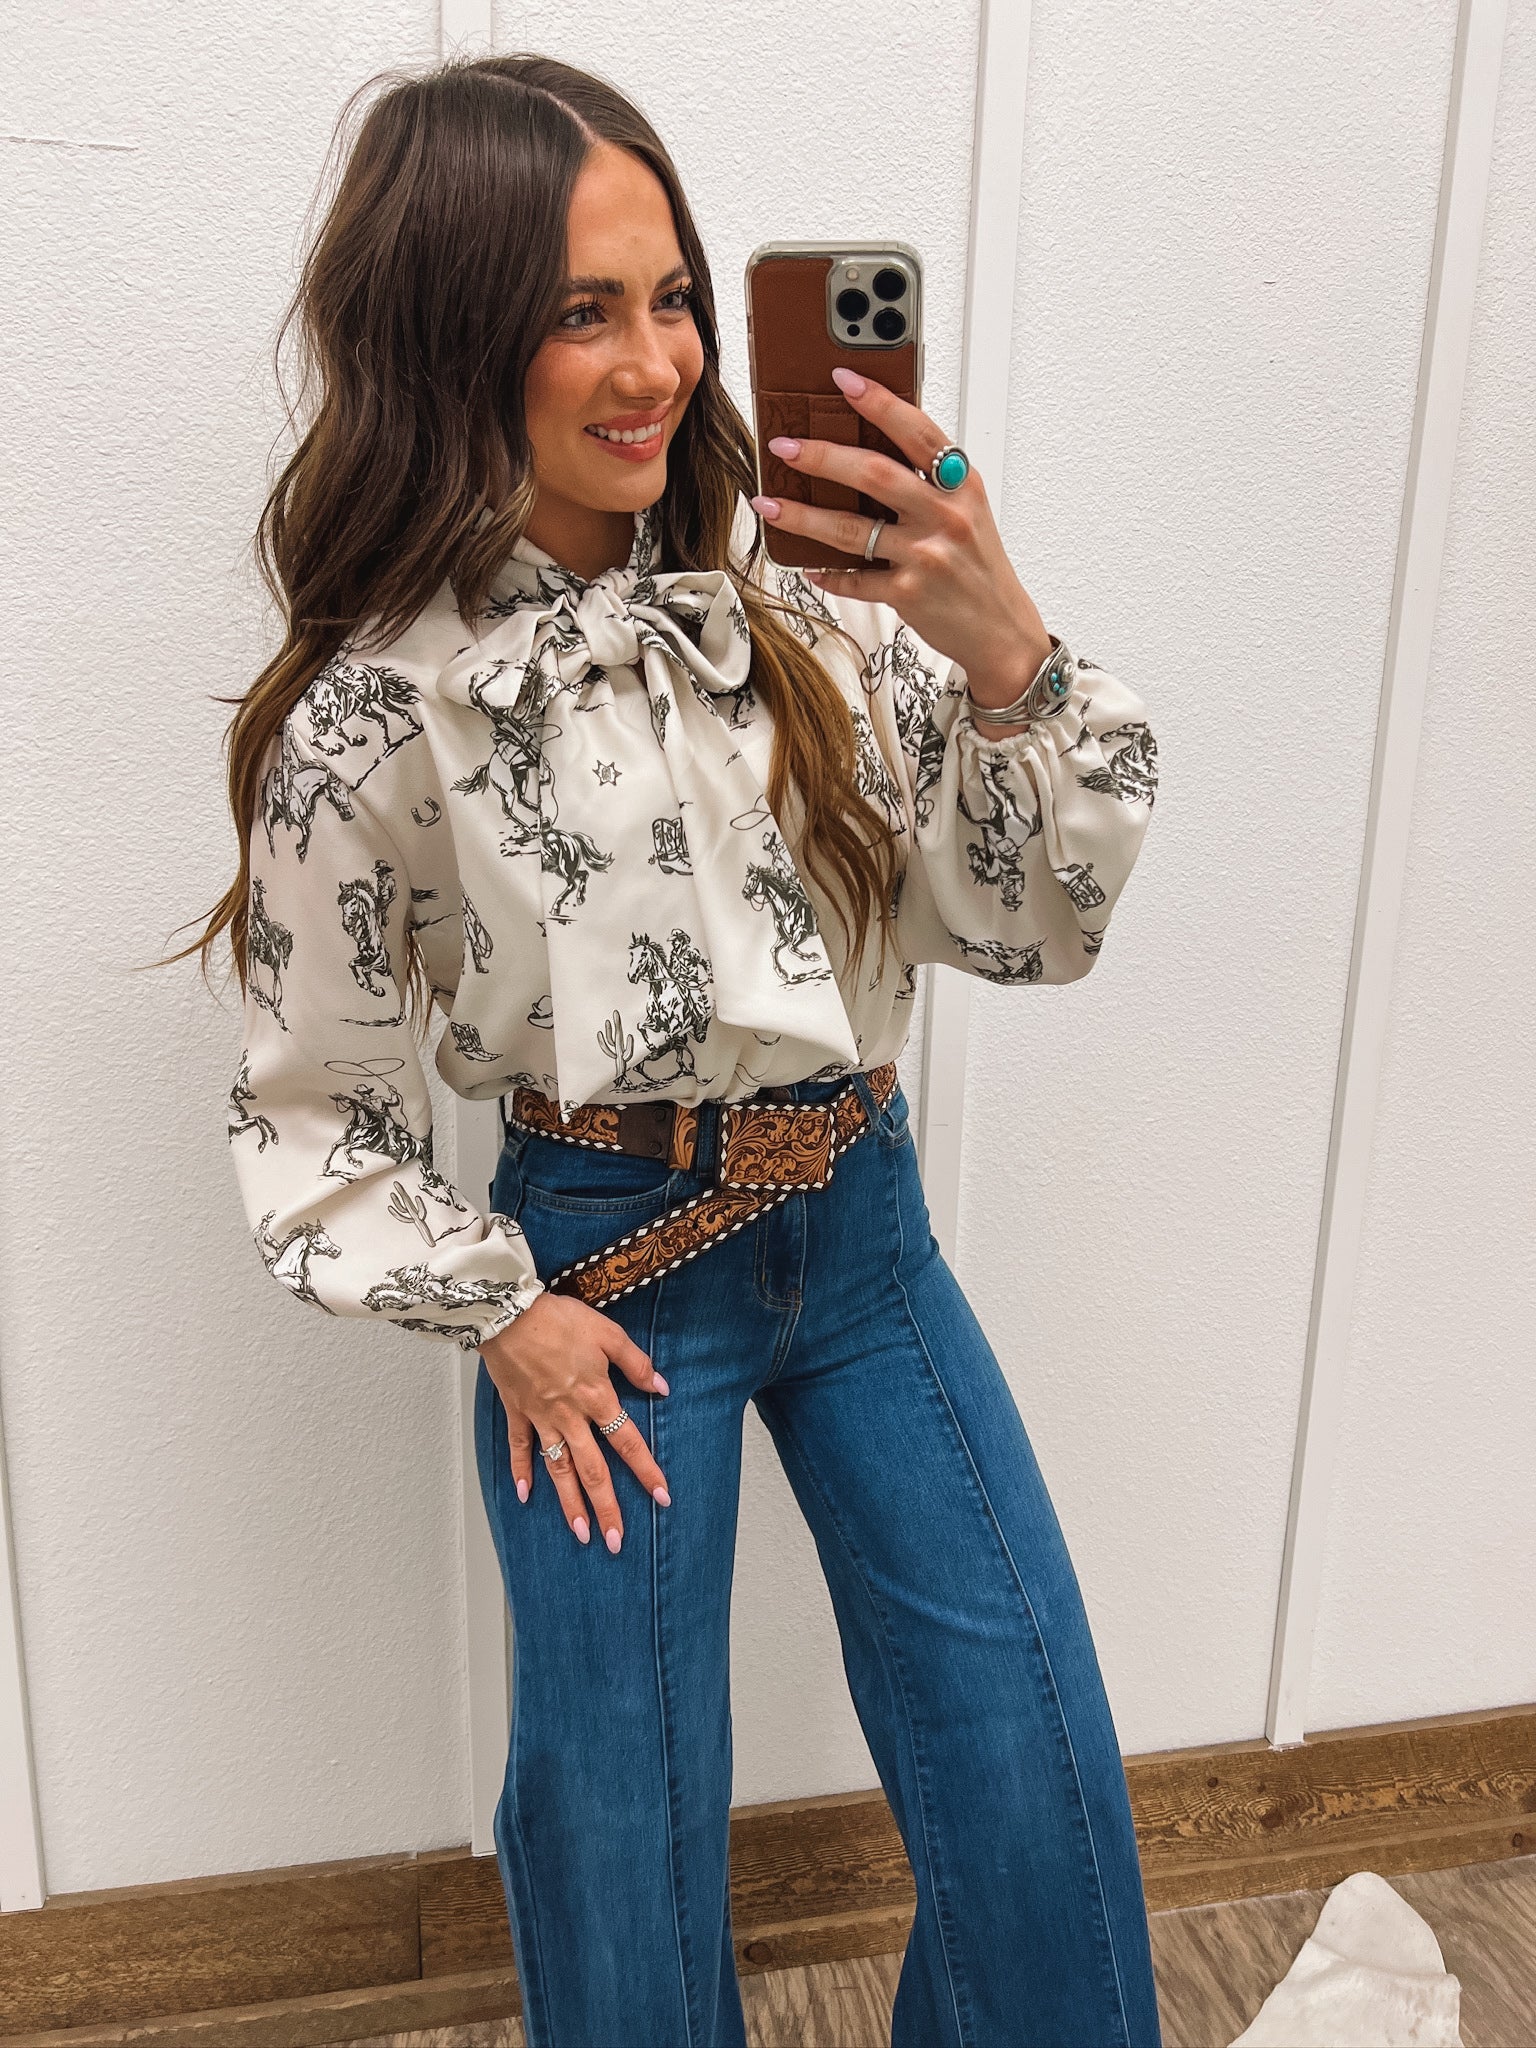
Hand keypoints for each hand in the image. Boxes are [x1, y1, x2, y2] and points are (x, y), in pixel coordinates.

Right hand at [481, 1291, 671, 1552]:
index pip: (628, 1442)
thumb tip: (661, 1387)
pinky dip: (521, 1471)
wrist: (508, 1313)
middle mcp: (570, 1416)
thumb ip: (635, 1363)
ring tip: (582, 1534)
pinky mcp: (517, 1411)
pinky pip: (519, 1448)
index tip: (662, 1497)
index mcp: (596, 1397)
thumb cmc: (558, 1318)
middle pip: (593, 1470)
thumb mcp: (607, 1333)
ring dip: (570, 1504)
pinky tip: (525, 1495)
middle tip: (616, 1541)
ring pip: (559, 1470)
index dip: (646, 1470)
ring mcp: (541, 1418)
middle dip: (607, 1508)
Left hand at [749, 365, 1054, 724]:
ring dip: (803, 515)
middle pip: (873, 474)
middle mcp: (946, 515)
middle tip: (784, 448)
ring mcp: (927, 555)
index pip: (917, 431)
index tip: (843, 380)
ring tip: (769, 504)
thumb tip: (866, 449)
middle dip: (821, 456)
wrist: (1001, 629)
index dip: (879, 402)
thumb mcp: (968, 511)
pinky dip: (828, 573)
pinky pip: (855, 578)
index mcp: (961, 484)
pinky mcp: (908, 594)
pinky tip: (808, 565)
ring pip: (852, 528)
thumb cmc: (978, 565)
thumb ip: (928, 480)